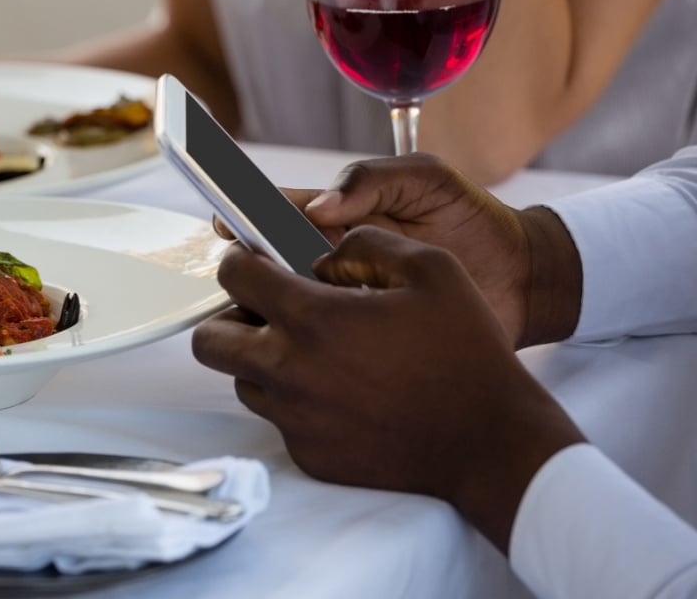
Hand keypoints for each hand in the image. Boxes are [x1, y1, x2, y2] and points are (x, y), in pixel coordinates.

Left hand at [191, 228, 585, 551]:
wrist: (487, 441)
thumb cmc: (465, 351)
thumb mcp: (431, 268)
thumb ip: (366, 242)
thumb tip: (327, 249)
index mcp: (311, 317)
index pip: (233, 275)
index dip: (241, 259)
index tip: (256, 261)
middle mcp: (289, 370)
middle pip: (209, 339)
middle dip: (228, 317)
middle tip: (264, 311)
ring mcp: (294, 418)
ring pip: (242, 381)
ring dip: (262, 359)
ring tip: (310, 351)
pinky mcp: (307, 454)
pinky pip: (280, 419)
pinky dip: (296, 401)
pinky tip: (340, 392)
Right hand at [214, 154, 577, 345]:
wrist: (524, 280)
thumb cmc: (475, 223)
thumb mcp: (429, 181)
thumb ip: (376, 179)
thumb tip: (322, 204)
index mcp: (340, 216)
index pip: (277, 211)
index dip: (246, 215)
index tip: (224, 223)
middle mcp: (334, 260)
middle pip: (271, 263)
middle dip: (251, 270)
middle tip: (244, 278)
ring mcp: (347, 302)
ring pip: (290, 306)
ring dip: (272, 310)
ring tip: (263, 315)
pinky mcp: (365, 340)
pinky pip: (324, 342)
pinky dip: (307, 344)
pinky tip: (300, 349)